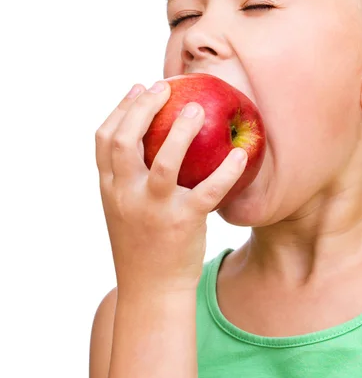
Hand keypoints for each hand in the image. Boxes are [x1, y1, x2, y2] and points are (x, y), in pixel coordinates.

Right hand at [95, 81, 247, 293]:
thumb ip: (130, 179)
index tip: (138, 87)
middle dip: (143, 108)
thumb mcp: (125, 210)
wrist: (152, 291)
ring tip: (197, 108)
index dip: (121, 109)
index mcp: (110, 190)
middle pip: (126, 141)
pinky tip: (240, 153)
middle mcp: (126, 195)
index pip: (104, 141)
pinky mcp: (184, 222)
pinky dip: (226, 171)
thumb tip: (152, 142)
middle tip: (164, 87)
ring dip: (181, 131)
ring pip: (164, 161)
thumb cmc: (143, 246)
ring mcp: (154, 209)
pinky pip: (208, 191)